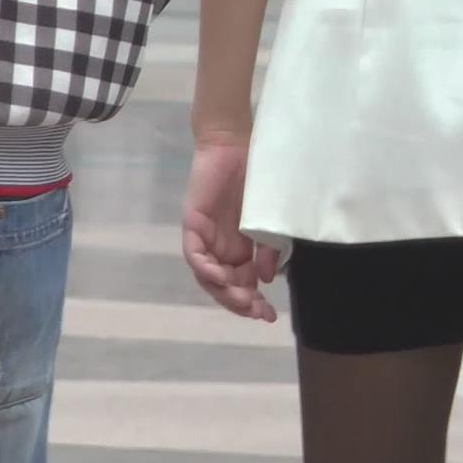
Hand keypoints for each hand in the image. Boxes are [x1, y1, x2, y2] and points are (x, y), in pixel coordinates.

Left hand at [182, 138, 278, 321]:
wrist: (237, 145)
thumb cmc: (256, 179)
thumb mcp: (268, 222)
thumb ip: (267, 251)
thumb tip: (266, 279)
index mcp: (237, 250)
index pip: (241, 285)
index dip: (253, 302)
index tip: (270, 316)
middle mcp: (218, 249)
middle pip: (223, 286)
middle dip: (240, 303)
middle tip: (257, 312)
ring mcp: (205, 238)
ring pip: (207, 276)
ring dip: (223, 291)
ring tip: (242, 299)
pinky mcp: (193, 224)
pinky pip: (193, 254)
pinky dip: (204, 267)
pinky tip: (219, 277)